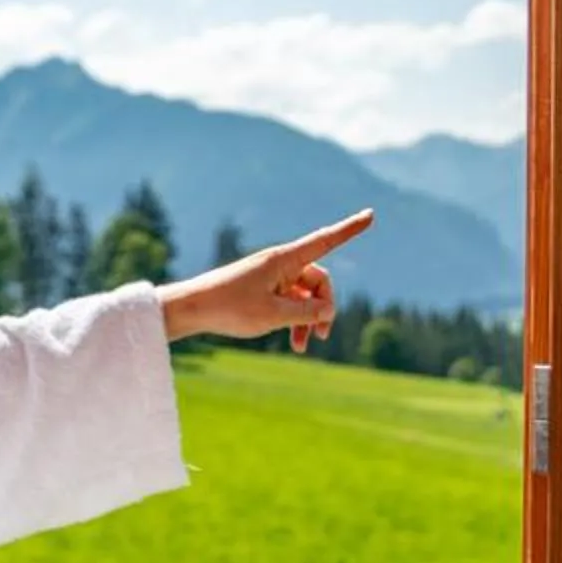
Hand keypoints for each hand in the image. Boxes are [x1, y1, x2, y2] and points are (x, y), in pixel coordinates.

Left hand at [157, 211, 374, 352]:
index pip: (325, 241)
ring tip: (302, 347)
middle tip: (319, 336)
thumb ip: (307, 311)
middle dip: (324, 307)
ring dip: (308, 319)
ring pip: (304, 295)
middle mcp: (280, 263)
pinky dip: (294, 319)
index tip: (371, 215)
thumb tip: (330, 309)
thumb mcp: (273, 315)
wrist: (190, 309)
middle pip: (319, 280)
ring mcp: (271, 276)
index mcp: (284, 259)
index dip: (349, 229)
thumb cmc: (229, 308)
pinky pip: (289, 301)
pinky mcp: (262, 288)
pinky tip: (293, 341)